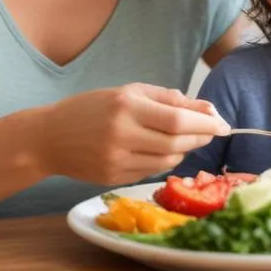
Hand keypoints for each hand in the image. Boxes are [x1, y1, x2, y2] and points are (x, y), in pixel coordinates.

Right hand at [34, 84, 229, 185]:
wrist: (47, 138)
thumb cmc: (91, 109)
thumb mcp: (127, 92)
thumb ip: (167, 98)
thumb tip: (206, 109)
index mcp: (126, 106)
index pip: (178, 119)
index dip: (206, 123)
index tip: (223, 123)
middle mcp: (121, 134)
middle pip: (177, 143)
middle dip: (201, 138)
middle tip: (213, 132)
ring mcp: (116, 160)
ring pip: (167, 161)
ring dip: (185, 151)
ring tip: (188, 140)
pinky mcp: (113, 178)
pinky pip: (151, 172)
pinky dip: (165, 162)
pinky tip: (164, 151)